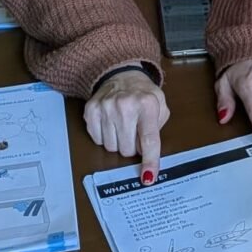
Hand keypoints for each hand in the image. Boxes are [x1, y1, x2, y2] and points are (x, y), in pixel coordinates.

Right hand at [84, 66, 168, 184]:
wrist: (120, 74)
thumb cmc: (143, 94)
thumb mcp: (160, 105)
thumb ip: (158, 129)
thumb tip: (147, 154)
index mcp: (147, 104)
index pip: (148, 139)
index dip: (150, 160)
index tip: (148, 177)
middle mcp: (125, 105)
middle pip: (128, 150)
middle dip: (133, 148)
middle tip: (135, 133)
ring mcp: (105, 108)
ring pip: (112, 148)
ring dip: (119, 142)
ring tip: (122, 126)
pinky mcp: (91, 111)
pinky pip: (97, 141)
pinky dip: (105, 137)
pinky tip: (110, 124)